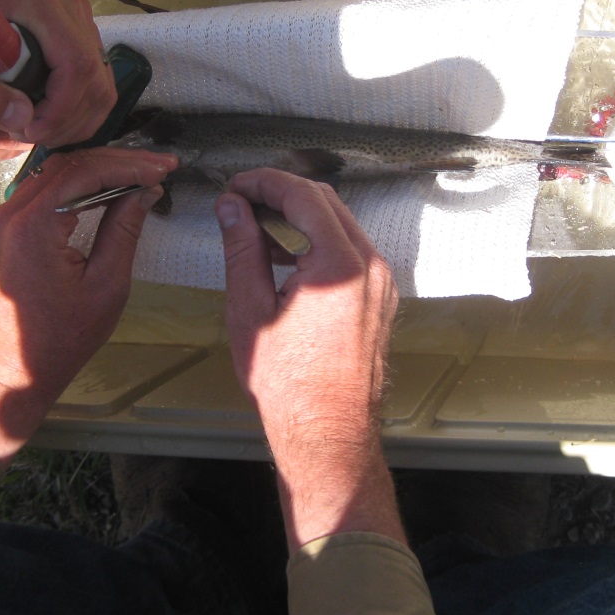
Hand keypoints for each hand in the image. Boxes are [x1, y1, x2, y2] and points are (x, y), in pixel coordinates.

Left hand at [0, 0, 116, 146]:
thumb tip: (23, 115)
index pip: (74, 62)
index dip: (60, 108)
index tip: (28, 131)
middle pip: (92, 76)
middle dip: (65, 119)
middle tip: (27, 135)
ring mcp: (78, 15)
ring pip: (101, 85)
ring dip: (74, 122)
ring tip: (34, 131)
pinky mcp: (85, 36)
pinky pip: (101, 86)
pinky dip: (80, 116)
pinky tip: (48, 123)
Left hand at [0, 146, 177, 461]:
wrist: (14, 369)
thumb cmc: (58, 339)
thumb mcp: (106, 285)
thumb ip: (124, 230)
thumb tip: (144, 193)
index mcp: (32, 226)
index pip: (85, 171)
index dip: (130, 164)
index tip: (162, 167)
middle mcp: (9, 215)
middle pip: (68, 164)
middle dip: (117, 161)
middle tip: (158, 166)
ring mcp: (2, 220)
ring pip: (54, 172)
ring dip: (97, 169)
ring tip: (139, 173)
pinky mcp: (4, 230)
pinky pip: (42, 191)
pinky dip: (76, 184)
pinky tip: (106, 188)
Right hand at [216, 169, 402, 548]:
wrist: (327, 432)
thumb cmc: (289, 385)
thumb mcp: (250, 310)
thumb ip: (242, 250)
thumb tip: (232, 208)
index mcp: (341, 265)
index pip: (304, 195)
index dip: (265, 182)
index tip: (236, 186)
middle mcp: (371, 267)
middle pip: (327, 203)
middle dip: (282, 193)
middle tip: (242, 201)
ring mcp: (382, 283)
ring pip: (341, 225)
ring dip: (300, 218)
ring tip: (257, 229)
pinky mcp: (382, 299)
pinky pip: (352, 252)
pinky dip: (319, 243)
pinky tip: (286, 258)